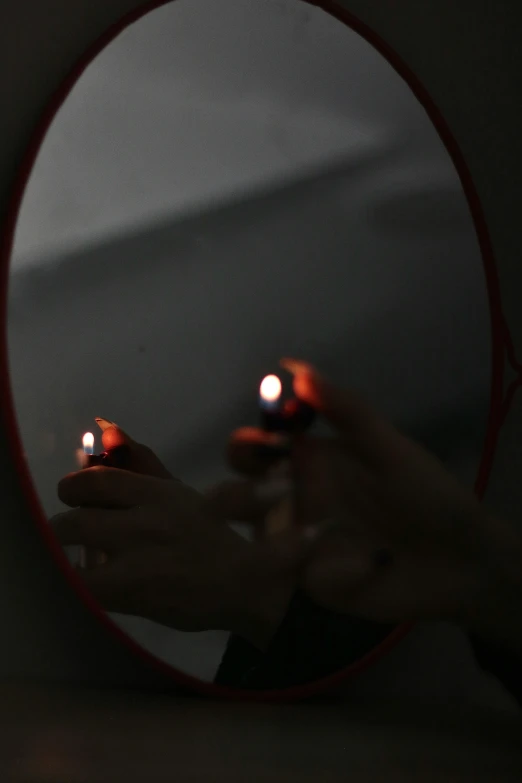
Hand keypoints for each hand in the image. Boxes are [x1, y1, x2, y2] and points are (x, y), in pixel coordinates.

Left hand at [52, 427, 294, 648]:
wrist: (245, 586)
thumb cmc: (210, 540)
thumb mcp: (181, 494)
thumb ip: (143, 464)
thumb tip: (108, 428)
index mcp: (159, 494)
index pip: (96, 481)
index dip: (73, 488)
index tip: (73, 497)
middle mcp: (147, 522)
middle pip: (76, 517)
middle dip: (62, 526)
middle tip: (69, 534)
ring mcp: (139, 561)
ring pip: (72, 549)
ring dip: (62, 554)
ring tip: (71, 560)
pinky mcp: (132, 594)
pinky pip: (80, 585)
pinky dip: (72, 582)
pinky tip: (83, 583)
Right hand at [210, 359, 521, 643]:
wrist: (462, 557)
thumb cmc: (426, 494)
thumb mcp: (389, 446)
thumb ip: (345, 409)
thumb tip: (295, 367)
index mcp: (308, 464)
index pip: (252, 448)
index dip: (246, 443)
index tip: (269, 442)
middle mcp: (295, 502)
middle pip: (235, 498)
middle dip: (241, 495)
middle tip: (284, 490)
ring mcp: (300, 547)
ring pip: (253, 547)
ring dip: (272, 542)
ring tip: (315, 537)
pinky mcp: (318, 586)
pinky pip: (304, 580)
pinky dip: (335, 572)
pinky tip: (373, 565)